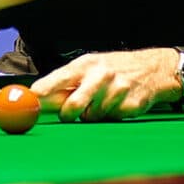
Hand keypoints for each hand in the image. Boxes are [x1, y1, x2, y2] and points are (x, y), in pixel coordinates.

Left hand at [31, 48, 177, 121]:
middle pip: (75, 103)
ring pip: (93, 115)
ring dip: (92, 114)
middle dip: (67, 113)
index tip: (32, 98)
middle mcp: (100, 75)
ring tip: (100, 101)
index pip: (60, 77)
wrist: (151, 69)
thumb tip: (39, 98)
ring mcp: (117, 90)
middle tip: (66, 115)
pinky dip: (109, 116)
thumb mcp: (89, 68)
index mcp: (86, 64)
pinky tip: (116, 104)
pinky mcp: (130, 105)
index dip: (45, 89)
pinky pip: (111, 119)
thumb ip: (66, 83)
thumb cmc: (112, 69)